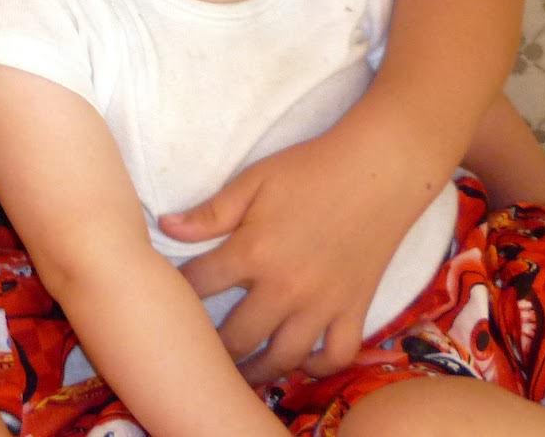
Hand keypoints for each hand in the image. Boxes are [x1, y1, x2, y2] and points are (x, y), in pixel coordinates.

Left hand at [158, 127, 428, 385]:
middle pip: (238, 337)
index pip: (200, 285)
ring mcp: (323, 305)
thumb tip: (166, 226)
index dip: (177, 292)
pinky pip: (336, 356)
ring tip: (238, 374)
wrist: (378, 172)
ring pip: (284, 358)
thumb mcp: (252, 181)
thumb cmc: (309, 170)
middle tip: (197, 351)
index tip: (167, 299)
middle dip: (212, 347)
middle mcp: (286, 288)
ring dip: (257, 371)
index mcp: (253, 252)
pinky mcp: (355, 310)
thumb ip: (210, 212)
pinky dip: (317, 366)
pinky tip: (299, 361)